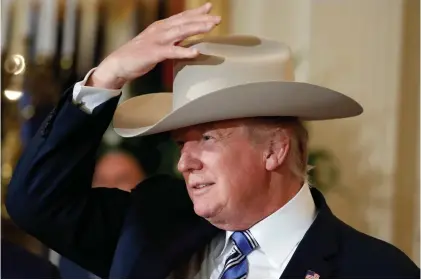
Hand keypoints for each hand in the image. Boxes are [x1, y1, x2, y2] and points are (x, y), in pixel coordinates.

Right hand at [87, 2, 220, 88]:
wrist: (118, 64)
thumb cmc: (138, 55)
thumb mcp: (157, 43)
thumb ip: (171, 40)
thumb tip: (186, 40)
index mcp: (160, 27)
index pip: (181, 17)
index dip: (196, 13)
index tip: (209, 8)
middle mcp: (160, 30)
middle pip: (184, 22)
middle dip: (202, 19)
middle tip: (217, 18)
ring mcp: (157, 41)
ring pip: (180, 32)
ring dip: (197, 28)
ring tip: (211, 27)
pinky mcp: (154, 53)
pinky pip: (172, 51)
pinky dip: (184, 51)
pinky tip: (196, 52)